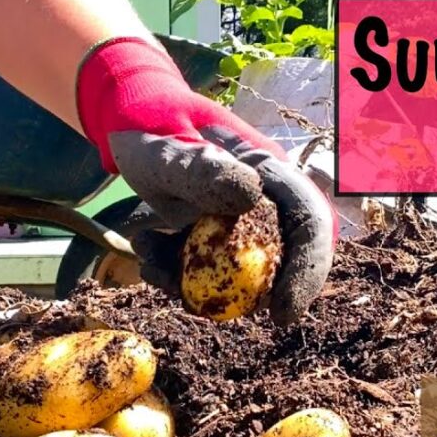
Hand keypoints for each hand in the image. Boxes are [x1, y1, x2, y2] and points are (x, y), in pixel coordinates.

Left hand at [75, 38, 335, 323]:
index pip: (309, 223)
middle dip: (244, 293)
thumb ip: (201, 169)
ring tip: (150, 262)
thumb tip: (252, 195)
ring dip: (196, 284)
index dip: (307, 270)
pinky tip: (146, 250)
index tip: (282, 312)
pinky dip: (176, 274)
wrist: (127, 123)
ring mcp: (239, 222)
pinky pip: (209, 271)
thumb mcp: (167, 147)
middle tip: (201, 306)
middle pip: (281, 260)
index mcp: (270, 171)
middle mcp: (264, 201)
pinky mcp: (213, 238)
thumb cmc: (150, 124)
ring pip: (240, 274)